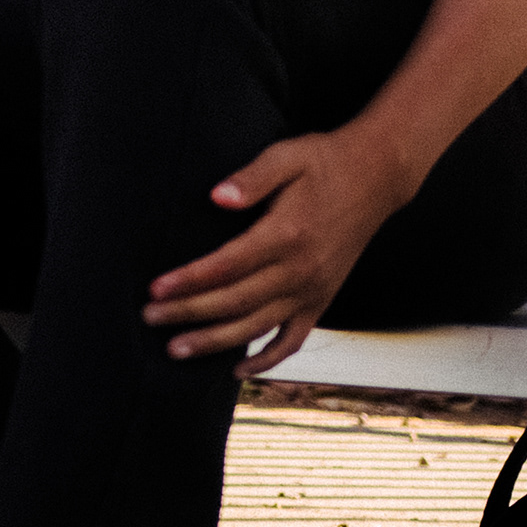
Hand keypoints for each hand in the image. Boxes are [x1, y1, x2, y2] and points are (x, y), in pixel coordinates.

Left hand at [143, 126, 426, 375]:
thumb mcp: (287, 156)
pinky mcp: (322, 300)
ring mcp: (313, 290)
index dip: (189, 280)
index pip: (227, 266)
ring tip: (176, 349)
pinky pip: (294, 339)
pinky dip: (267, 359)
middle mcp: (301, 270)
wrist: (377, 177)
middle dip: (188, 313)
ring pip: (258, 327)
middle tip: (149, 319)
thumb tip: (217, 197)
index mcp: (287, 234)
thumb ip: (251, 177)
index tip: (154, 289)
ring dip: (216, 343)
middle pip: (235, 301)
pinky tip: (238, 370)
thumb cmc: (324, 162)